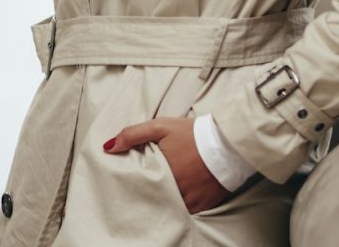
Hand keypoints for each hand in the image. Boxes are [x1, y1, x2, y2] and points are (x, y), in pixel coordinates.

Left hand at [103, 117, 229, 213]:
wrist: (230, 141)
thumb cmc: (194, 133)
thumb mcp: (162, 126)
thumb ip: (133, 134)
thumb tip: (108, 147)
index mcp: (161, 173)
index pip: (138, 186)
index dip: (134, 184)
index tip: (132, 181)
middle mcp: (174, 191)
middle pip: (153, 199)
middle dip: (149, 194)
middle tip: (148, 186)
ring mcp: (189, 200)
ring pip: (169, 207)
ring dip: (164, 201)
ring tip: (163, 191)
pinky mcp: (203, 205)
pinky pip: (186, 211)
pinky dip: (181, 205)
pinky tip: (180, 194)